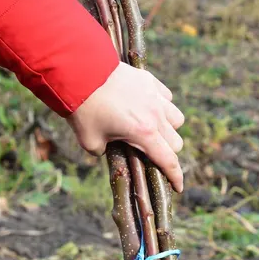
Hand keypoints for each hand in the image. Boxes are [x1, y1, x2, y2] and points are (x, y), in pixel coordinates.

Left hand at [68, 63, 184, 191]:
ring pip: (177, 119)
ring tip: (154, 129)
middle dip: (168, 152)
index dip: (175, 177)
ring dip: (169, 128)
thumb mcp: (90, 141)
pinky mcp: (150, 82)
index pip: (168, 161)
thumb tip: (108, 147)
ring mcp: (155, 97)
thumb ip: (103, 151)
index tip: (178, 187)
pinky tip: (149, 107)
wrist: (80, 72)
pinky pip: (167, 98)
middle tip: (153, 154)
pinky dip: (163, 106)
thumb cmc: (85, 110)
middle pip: (176, 142)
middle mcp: (155, 116)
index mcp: (144, 134)